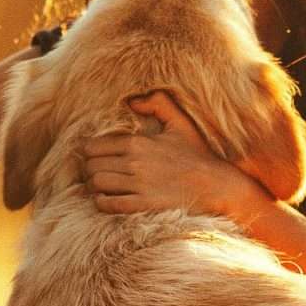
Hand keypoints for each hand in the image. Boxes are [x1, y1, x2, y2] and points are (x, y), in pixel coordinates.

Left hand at [79, 91, 261, 217]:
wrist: (217, 185)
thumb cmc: (197, 155)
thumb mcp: (180, 123)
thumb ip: (158, 104)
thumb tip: (132, 101)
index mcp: (138, 142)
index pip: (93, 146)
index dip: (89, 153)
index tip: (94, 157)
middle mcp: (135, 163)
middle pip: (91, 166)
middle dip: (89, 170)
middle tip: (95, 173)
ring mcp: (138, 185)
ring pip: (96, 184)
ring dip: (94, 187)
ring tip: (100, 187)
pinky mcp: (144, 205)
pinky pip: (108, 205)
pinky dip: (102, 203)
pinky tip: (106, 200)